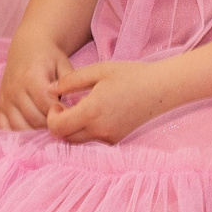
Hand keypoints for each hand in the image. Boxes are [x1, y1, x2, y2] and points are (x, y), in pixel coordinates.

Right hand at [0, 35, 73, 129]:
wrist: (28, 48)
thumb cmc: (50, 58)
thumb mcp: (64, 64)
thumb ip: (69, 83)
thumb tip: (71, 104)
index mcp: (32, 77)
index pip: (46, 105)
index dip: (61, 114)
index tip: (72, 114)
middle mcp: (15, 89)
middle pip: (34, 119)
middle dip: (51, 125)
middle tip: (63, 123)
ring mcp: (5, 99)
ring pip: (19, 127)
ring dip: (36, 132)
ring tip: (50, 128)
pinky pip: (4, 127)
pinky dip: (18, 134)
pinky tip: (32, 132)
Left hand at [44, 58, 180, 143]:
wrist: (162, 88)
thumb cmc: (131, 75)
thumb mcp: (99, 70)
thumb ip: (70, 81)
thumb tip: (50, 90)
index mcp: (91, 112)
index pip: (56, 127)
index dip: (51, 116)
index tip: (60, 103)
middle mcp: (99, 130)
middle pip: (65, 138)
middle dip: (60, 124)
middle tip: (67, 107)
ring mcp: (109, 138)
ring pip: (78, 141)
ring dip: (73, 129)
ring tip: (82, 110)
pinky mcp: (117, 140)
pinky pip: (93, 141)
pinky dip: (88, 131)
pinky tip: (97, 115)